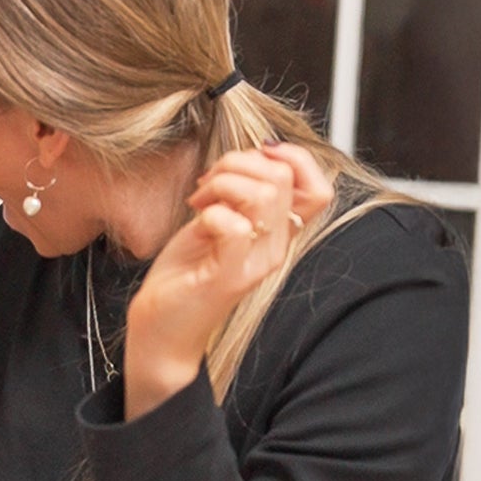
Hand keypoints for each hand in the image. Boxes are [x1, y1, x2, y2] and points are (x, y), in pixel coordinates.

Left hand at [122, 141, 333, 416]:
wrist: (161, 328)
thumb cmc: (186, 273)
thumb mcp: (218, 221)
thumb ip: (240, 194)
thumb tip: (255, 153)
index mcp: (278, 234)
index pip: (319, 187)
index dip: (293, 158)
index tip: (254, 158)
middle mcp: (275, 249)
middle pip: (282, 178)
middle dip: (237, 164)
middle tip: (207, 185)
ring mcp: (255, 263)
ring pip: (261, 194)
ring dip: (221, 184)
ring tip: (199, 201)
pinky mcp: (229, 276)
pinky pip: (232, 225)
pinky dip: (208, 214)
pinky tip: (196, 223)